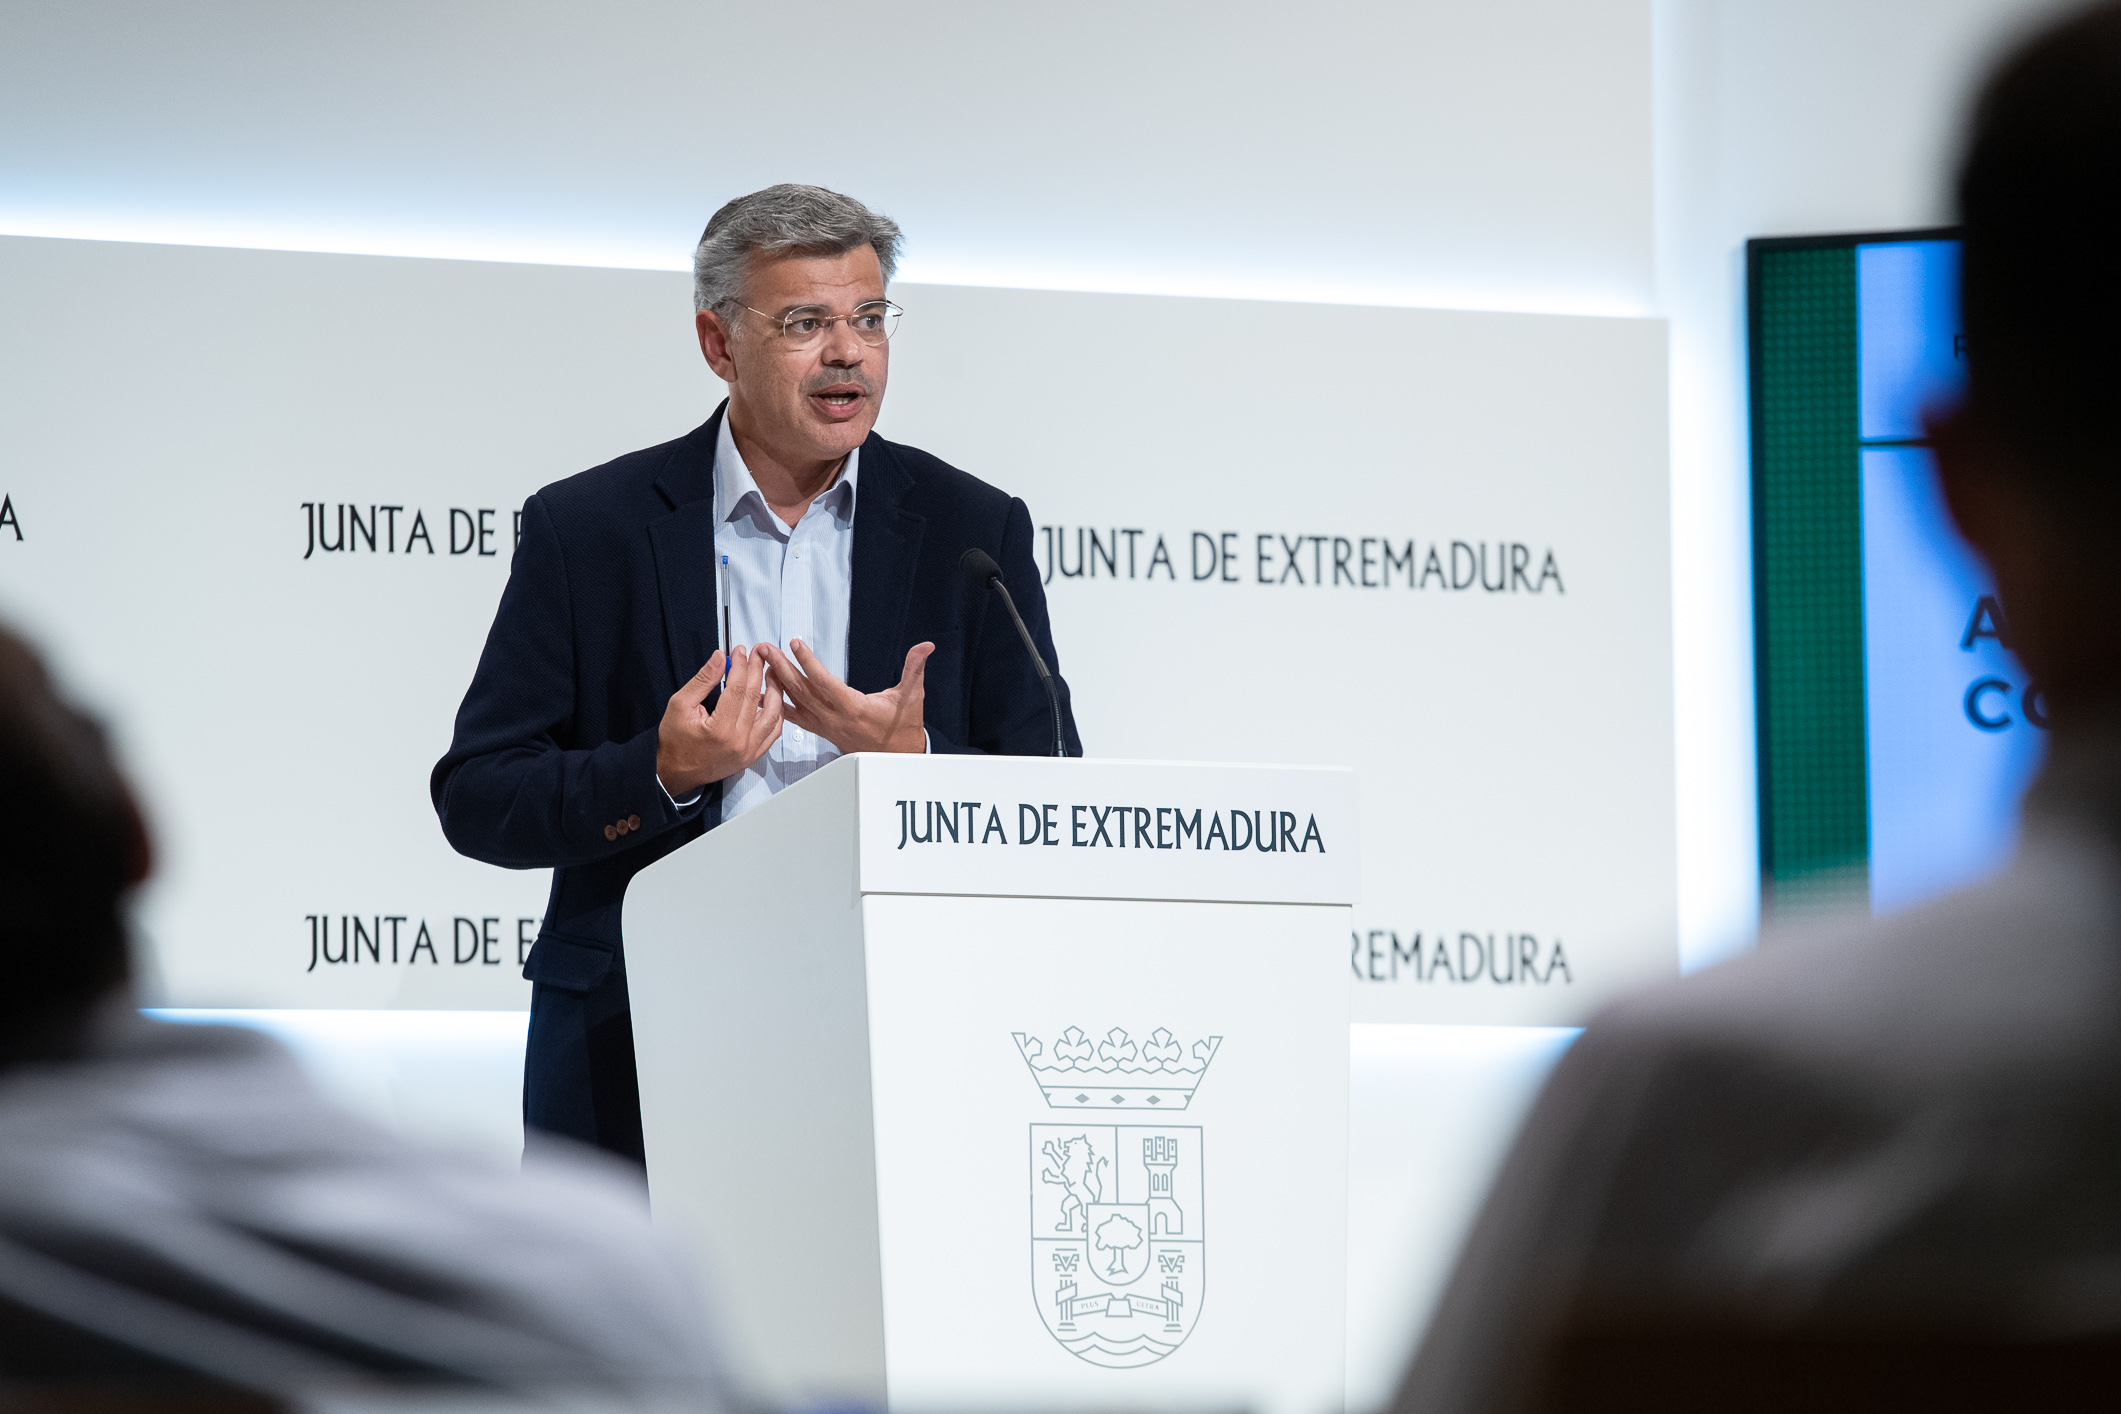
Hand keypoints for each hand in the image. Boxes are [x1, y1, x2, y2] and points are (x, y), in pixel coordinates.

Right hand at [656, 646, 784, 794]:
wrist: (676, 772)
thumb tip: (719, 657)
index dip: (740, 665)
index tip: (740, 651)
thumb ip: (703, 680)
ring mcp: (749, 751)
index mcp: (721, 729)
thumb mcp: (680, 705)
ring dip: (774, 690)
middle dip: (757, 671)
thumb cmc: (675, 741)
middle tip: (757, 654)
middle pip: (755, 697)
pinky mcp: (753, 756)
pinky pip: (773, 732)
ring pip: (772, 714)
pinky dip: (776, 714)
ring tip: (770, 672)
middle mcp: (740, 741)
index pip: (738, 688)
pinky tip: (773, 699)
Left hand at [756, 639, 930, 754]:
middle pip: (802, 690)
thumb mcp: (912, 697)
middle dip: (782, 667)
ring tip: (762, 662)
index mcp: (855, 707)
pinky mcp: (821, 730)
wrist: (895, 758)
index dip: (808, 661)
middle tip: (766, 648)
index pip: (825, 681)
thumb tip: (925, 647)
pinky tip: (762, 693)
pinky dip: (776, 704)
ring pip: (795, 702)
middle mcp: (835, 717)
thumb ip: (914, 669)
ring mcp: (826, 725)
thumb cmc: (902, 728)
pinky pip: (794, 717)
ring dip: (776, 681)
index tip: (795, 643)